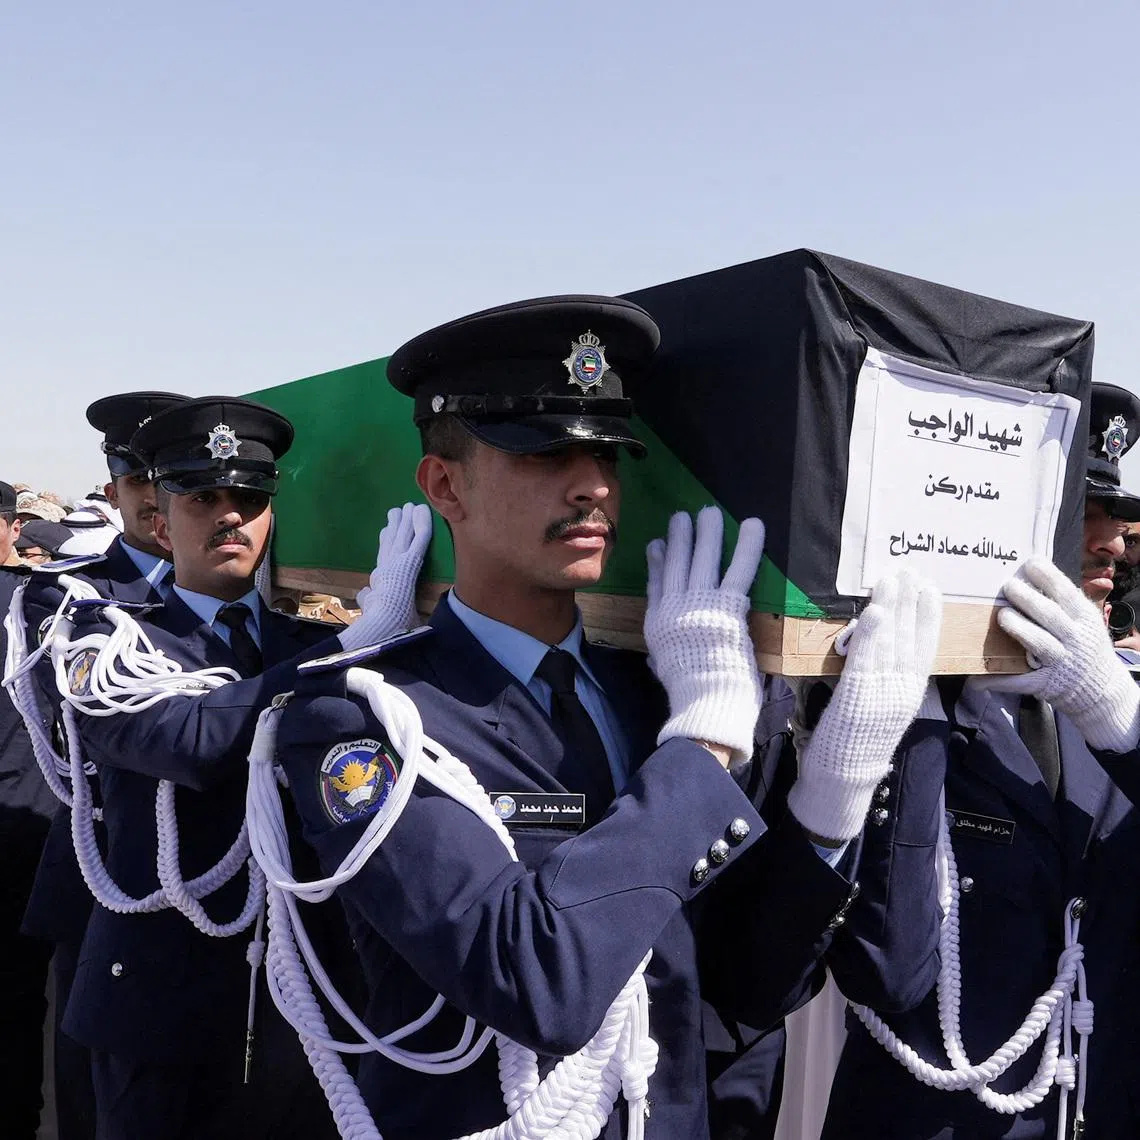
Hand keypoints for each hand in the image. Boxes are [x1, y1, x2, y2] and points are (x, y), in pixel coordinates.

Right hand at [338, 504, 431, 650]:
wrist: (382, 621)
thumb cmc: (381, 622)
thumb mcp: (370, 608)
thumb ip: (367, 599)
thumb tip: (364, 594)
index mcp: (379, 580)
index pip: (383, 557)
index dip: (384, 542)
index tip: (385, 531)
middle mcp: (386, 566)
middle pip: (391, 541)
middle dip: (395, 526)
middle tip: (397, 511)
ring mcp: (397, 560)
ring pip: (404, 535)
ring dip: (407, 520)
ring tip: (408, 506)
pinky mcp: (410, 559)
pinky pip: (419, 538)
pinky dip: (422, 523)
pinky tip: (423, 510)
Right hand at [643, 507, 764, 761]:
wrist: (703, 703)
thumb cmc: (690, 696)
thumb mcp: (664, 672)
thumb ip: (662, 657)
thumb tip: (658, 658)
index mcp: (658, 627)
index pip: (656, 587)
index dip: (657, 563)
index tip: (656, 544)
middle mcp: (674, 608)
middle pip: (675, 565)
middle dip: (679, 539)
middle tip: (681, 518)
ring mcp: (699, 603)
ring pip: (702, 559)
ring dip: (706, 533)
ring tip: (708, 512)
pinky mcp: (726, 604)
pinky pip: (739, 569)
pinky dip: (747, 545)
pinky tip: (752, 524)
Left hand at [787, 570, 941, 842]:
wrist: (844, 781)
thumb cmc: (856, 743)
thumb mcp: (881, 709)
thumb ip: (885, 681)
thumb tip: (884, 648)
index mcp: (910, 693)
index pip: (926, 647)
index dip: (929, 616)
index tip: (930, 587)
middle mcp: (902, 690)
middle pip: (911, 638)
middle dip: (912, 601)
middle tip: (912, 570)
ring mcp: (881, 692)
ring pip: (891, 642)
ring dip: (893, 607)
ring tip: (894, 579)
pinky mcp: (858, 696)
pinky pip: (866, 658)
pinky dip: (872, 633)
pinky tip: (875, 609)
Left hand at [986, 558, 1139, 751]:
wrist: (1100, 689)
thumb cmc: (1083, 644)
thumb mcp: (1085, 621)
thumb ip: (1064, 602)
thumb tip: (1032, 570)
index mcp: (1084, 620)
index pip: (1067, 595)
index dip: (1049, 577)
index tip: (1031, 563)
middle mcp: (1075, 640)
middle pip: (1051, 617)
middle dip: (1030, 600)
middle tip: (1008, 585)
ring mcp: (1060, 662)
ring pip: (1040, 644)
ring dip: (1021, 629)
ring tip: (1002, 614)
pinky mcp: (1045, 683)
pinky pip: (1018, 681)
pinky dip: (997, 680)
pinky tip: (975, 678)